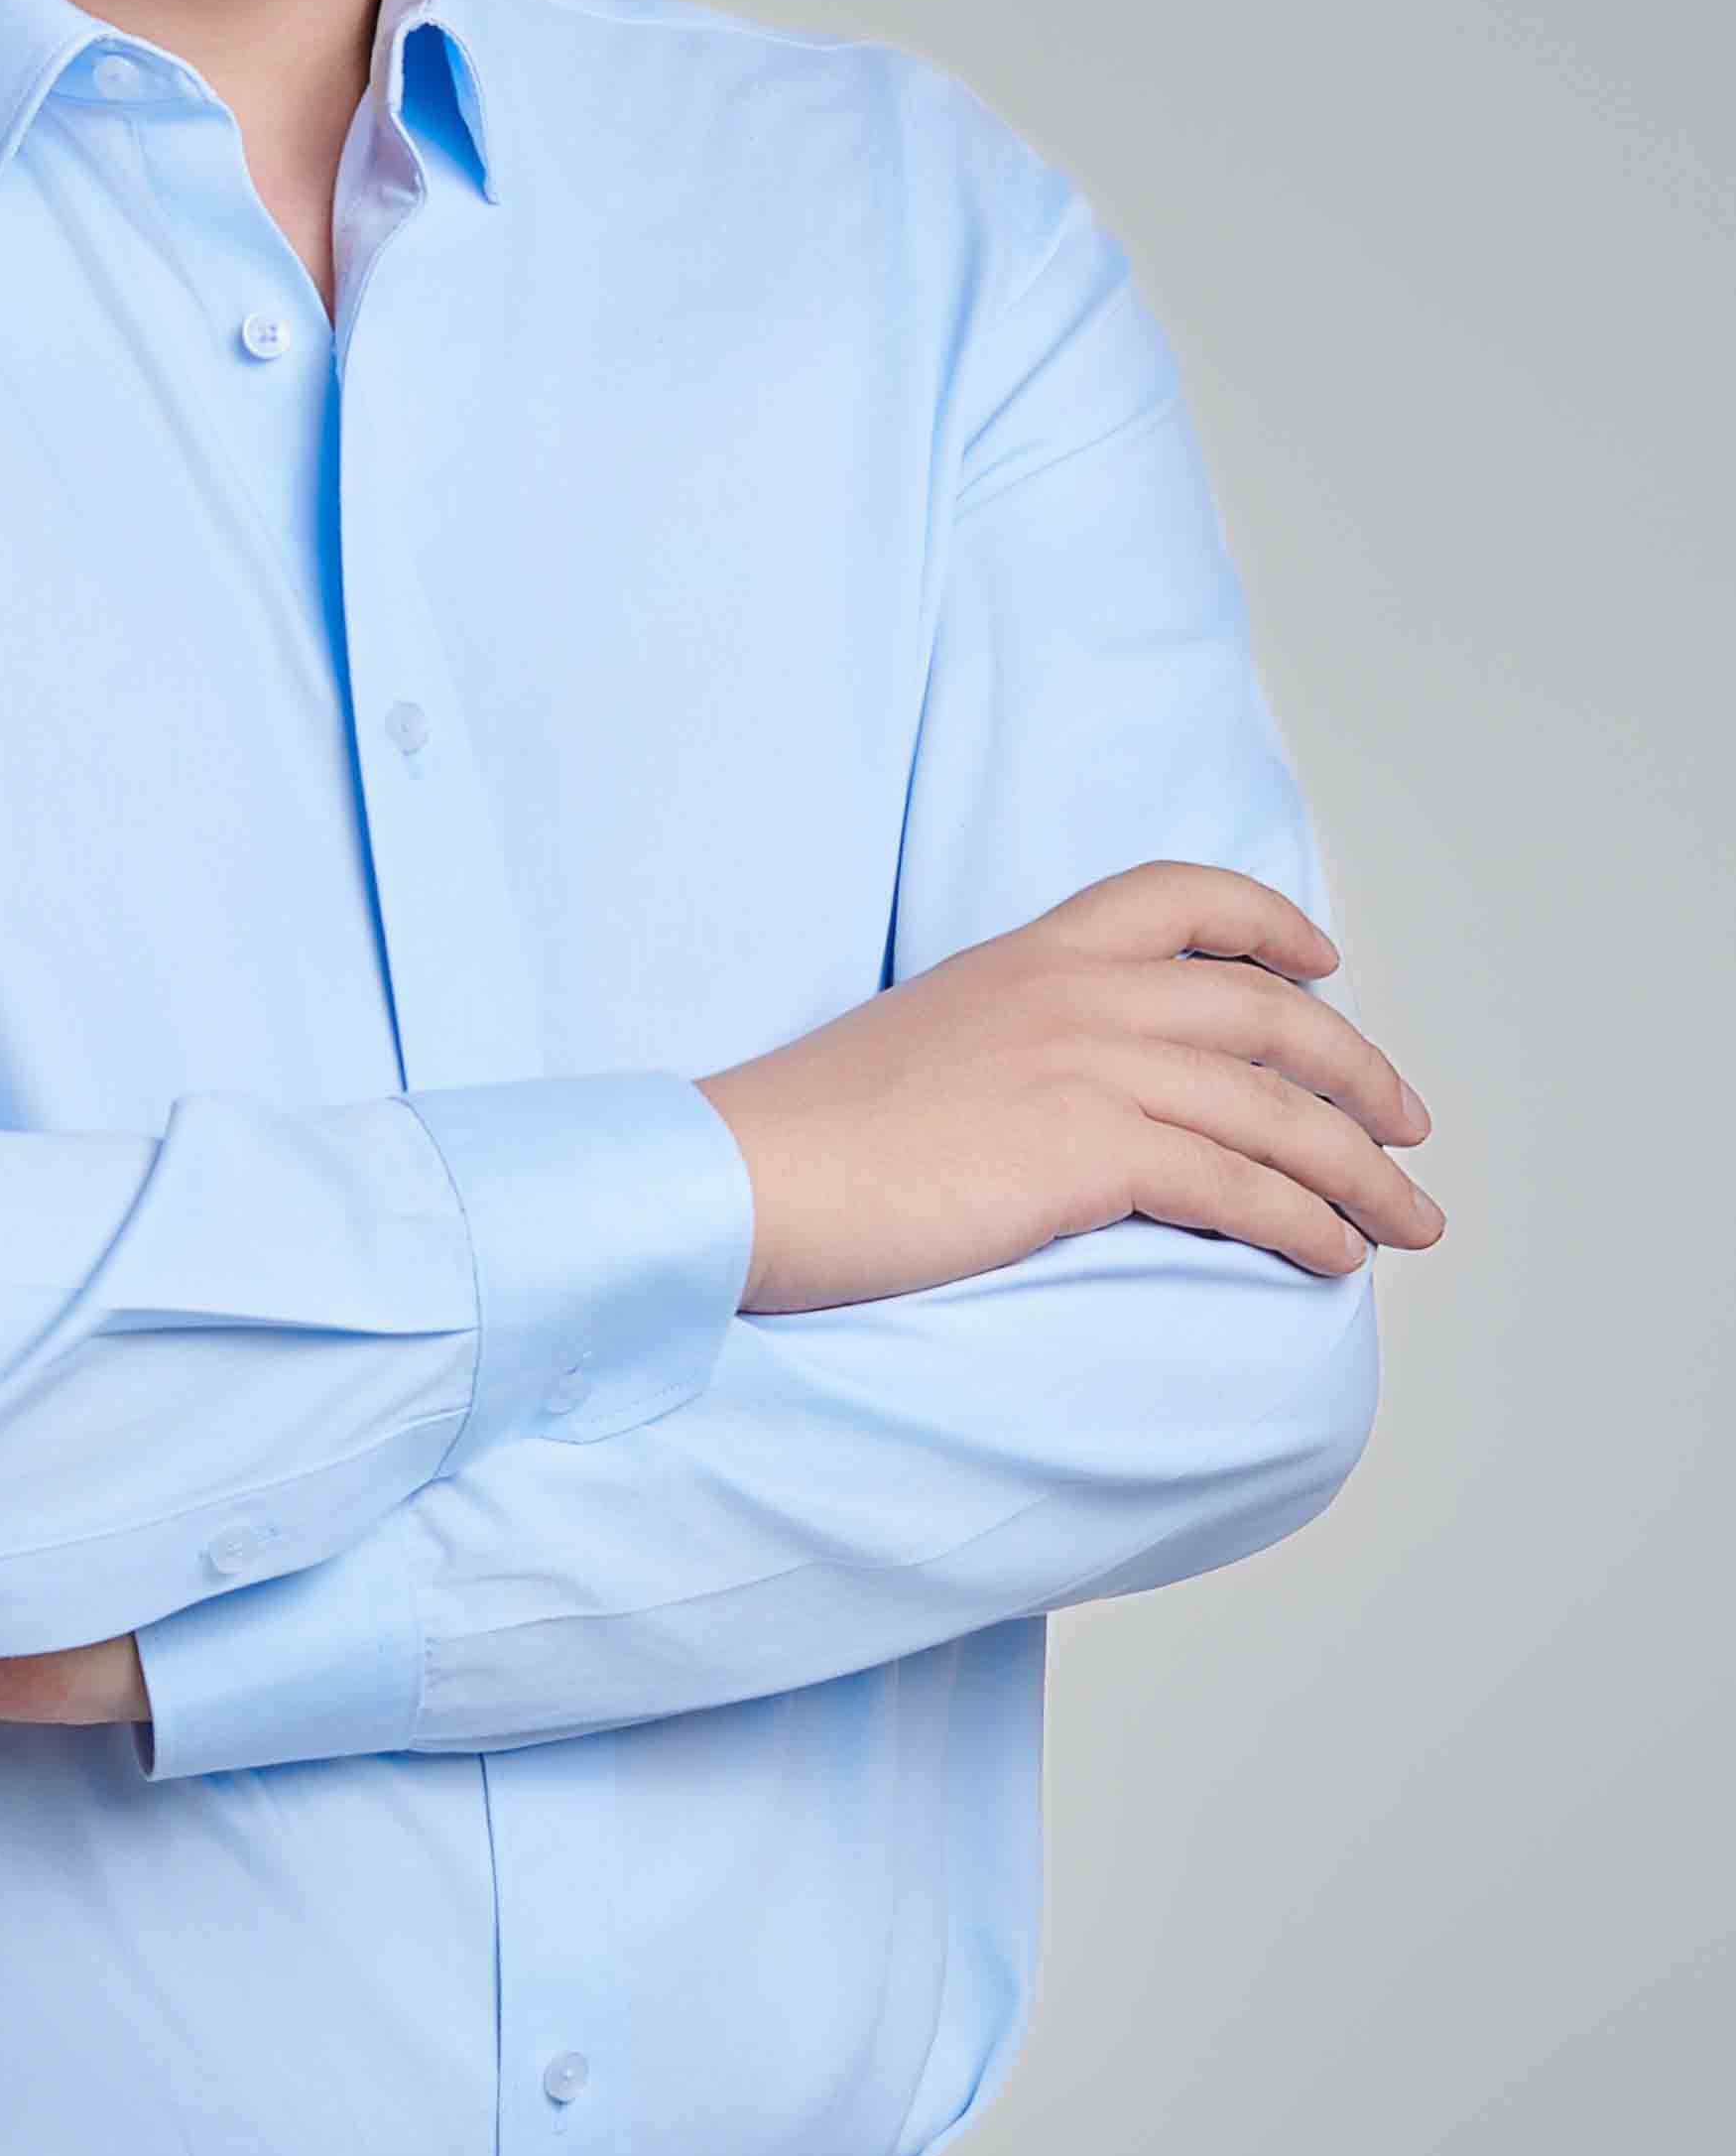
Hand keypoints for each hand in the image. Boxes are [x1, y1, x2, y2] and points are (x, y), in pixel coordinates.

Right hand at [695, 859, 1446, 1312]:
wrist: (747, 1179)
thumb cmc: (812, 1139)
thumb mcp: (927, 1044)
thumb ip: (1014, 1043)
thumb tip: (1077, 1103)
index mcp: (1029, 954)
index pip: (1180, 899)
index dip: (1270, 925)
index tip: (1323, 967)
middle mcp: (1074, 992)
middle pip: (1267, 1016)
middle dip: (1358, 1075)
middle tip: (1409, 1130)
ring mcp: (1086, 1065)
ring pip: (1275, 1110)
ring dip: (1362, 1174)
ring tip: (1406, 1223)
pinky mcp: (1088, 1151)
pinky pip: (1239, 1186)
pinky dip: (1307, 1224)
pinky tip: (1336, 1256)